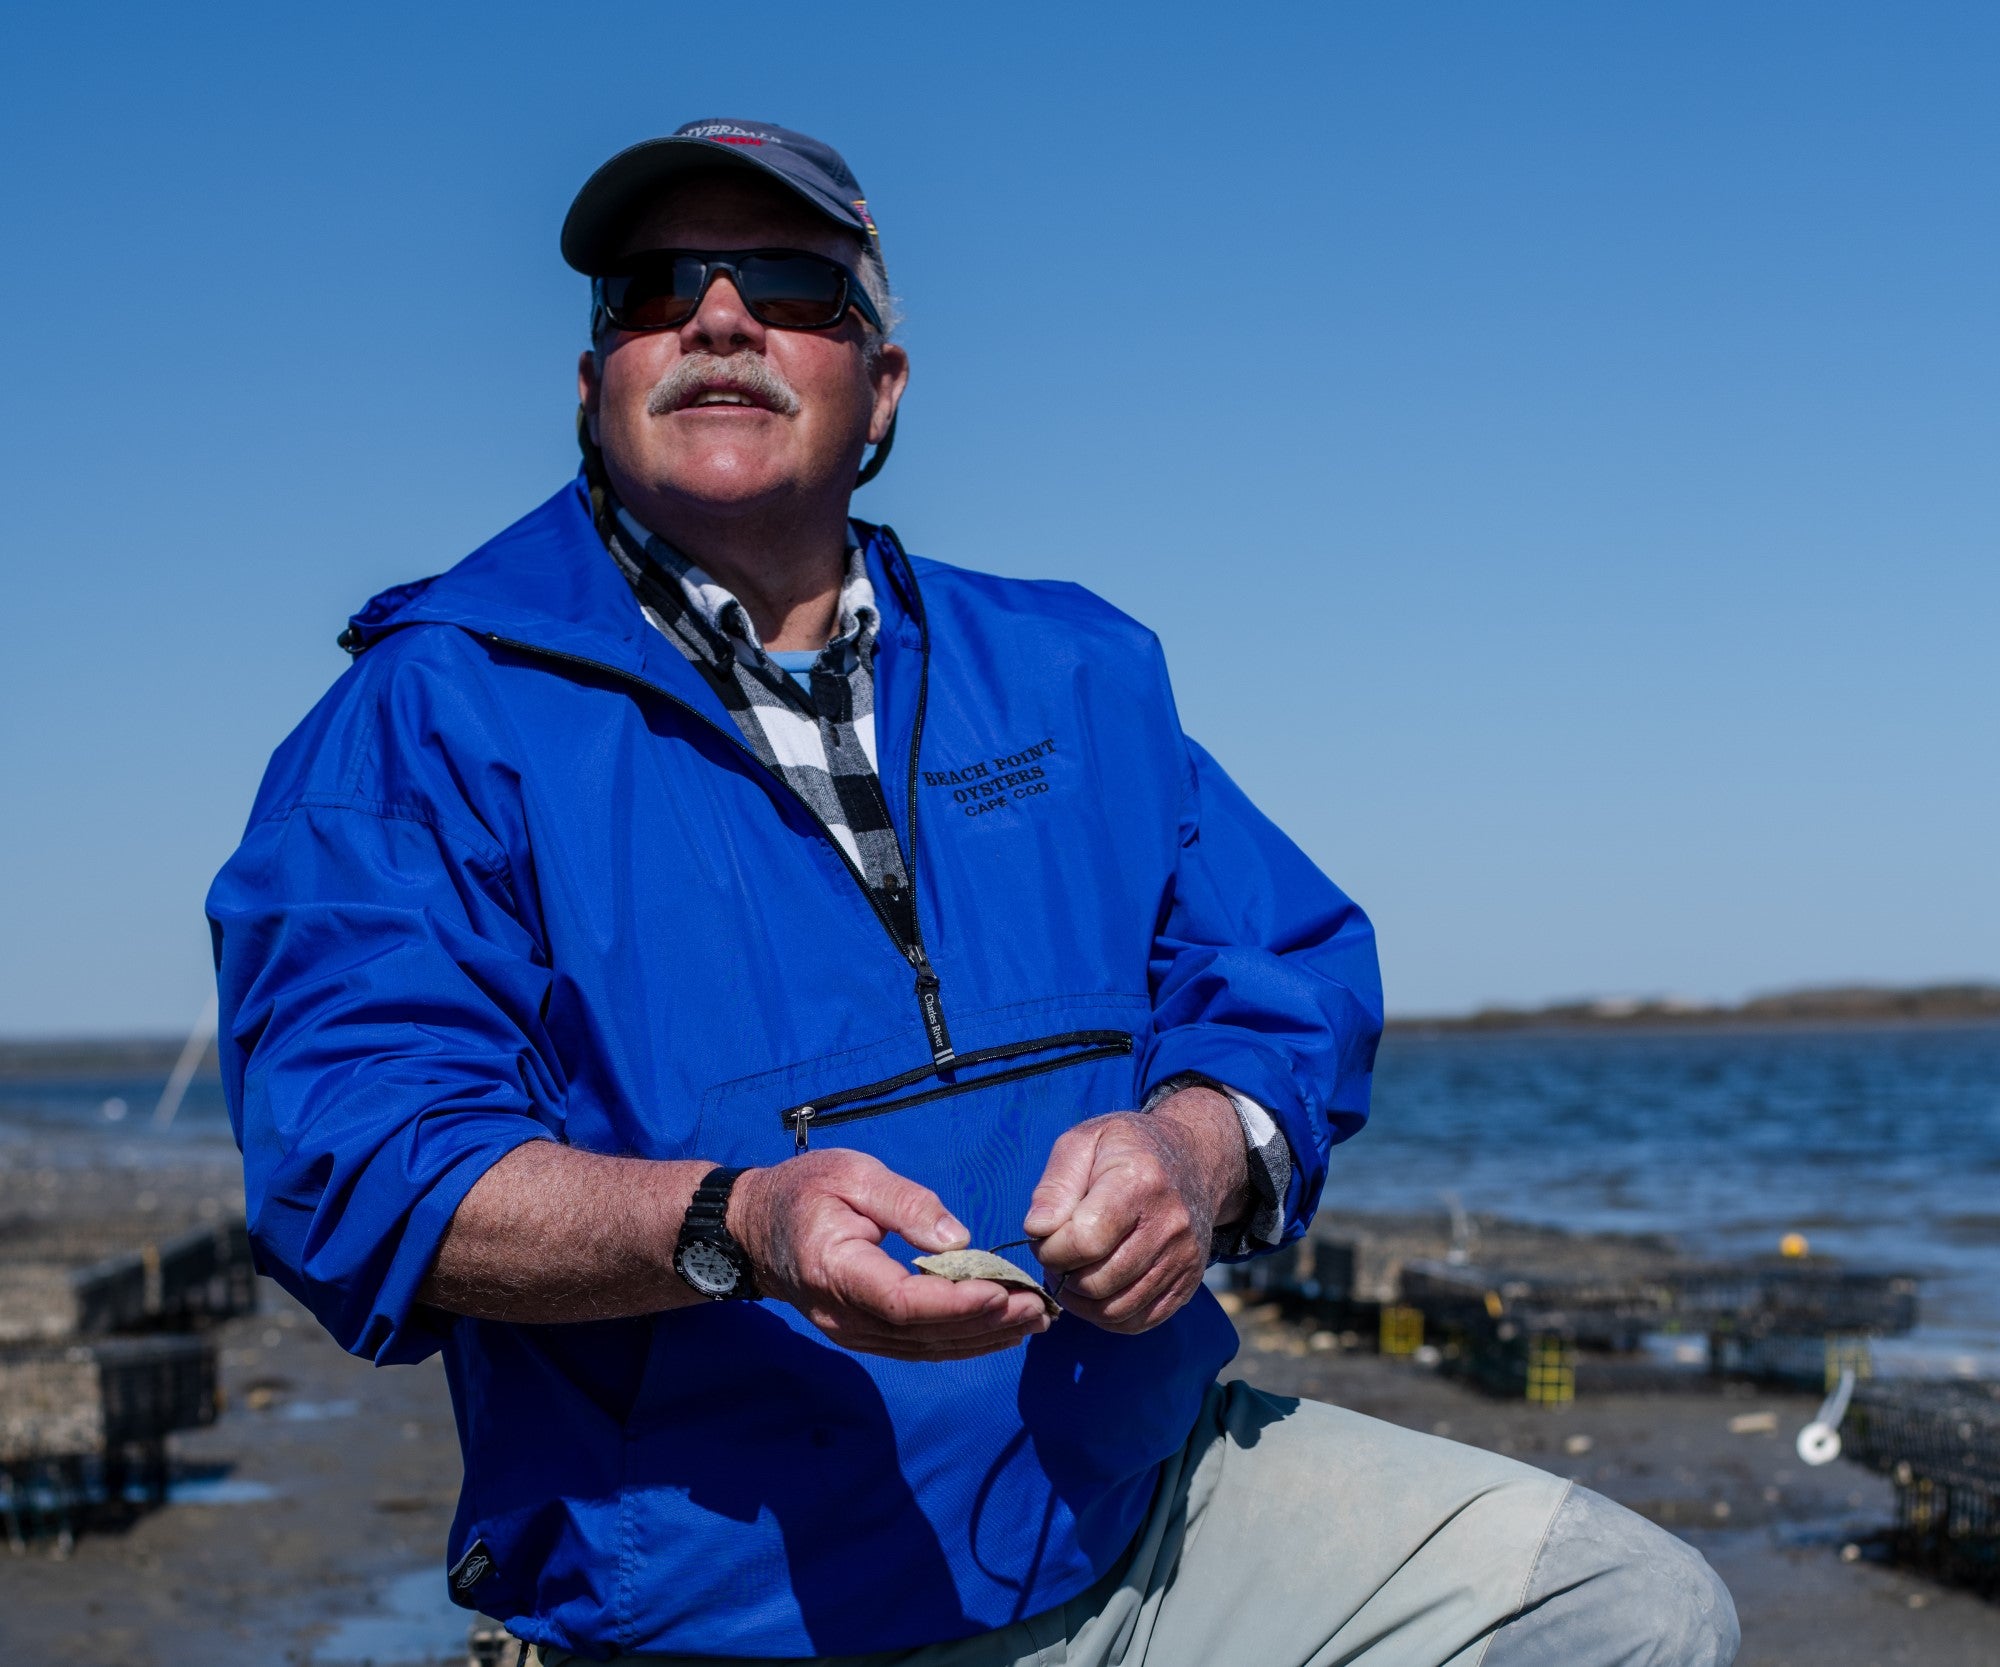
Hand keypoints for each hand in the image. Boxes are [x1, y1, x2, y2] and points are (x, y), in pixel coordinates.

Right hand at [730, 1150, 1054, 1361]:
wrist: (755, 1229)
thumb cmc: (804, 1190)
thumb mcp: (852, 1173)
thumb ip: (905, 1204)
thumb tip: (959, 1238)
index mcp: (835, 1268)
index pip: (901, 1300)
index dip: (955, 1302)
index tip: (1002, 1290)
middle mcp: (842, 1314)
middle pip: (921, 1332)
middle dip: (985, 1323)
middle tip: (1037, 1307)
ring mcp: (851, 1332)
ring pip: (924, 1348)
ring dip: (981, 1339)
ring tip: (1032, 1321)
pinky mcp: (863, 1335)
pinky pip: (917, 1347)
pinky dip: (961, 1341)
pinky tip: (998, 1331)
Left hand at [1022, 1087, 1250, 1333]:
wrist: (1192, 1159)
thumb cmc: (1126, 1149)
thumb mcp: (1083, 1142)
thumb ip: (1055, 1185)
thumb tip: (1036, 1230)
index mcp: (1139, 1181)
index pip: (1084, 1241)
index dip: (1050, 1249)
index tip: (1043, 1236)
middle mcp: (1169, 1224)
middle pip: (1098, 1282)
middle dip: (1062, 1276)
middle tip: (1054, 1256)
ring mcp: (1184, 1257)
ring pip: (1116, 1309)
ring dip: (1080, 1301)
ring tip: (1071, 1273)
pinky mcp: (1189, 1282)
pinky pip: (1138, 1321)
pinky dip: (1107, 1316)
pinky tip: (1095, 1290)